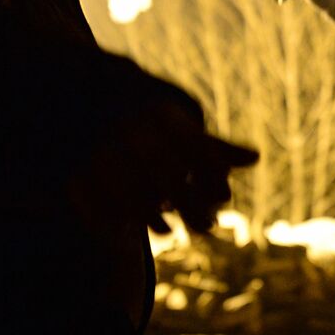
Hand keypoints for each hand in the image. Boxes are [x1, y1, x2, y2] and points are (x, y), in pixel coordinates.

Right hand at [73, 99, 257, 234]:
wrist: (80, 100)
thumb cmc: (145, 124)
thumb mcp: (178, 129)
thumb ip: (213, 147)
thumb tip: (256, 158)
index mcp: (159, 113)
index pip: (194, 146)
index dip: (212, 175)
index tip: (225, 198)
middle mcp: (131, 128)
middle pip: (167, 172)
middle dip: (190, 204)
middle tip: (208, 227)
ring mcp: (102, 147)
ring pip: (132, 188)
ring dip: (154, 216)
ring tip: (171, 234)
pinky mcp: (77, 167)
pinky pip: (102, 198)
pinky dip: (119, 217)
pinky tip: (134, 233)